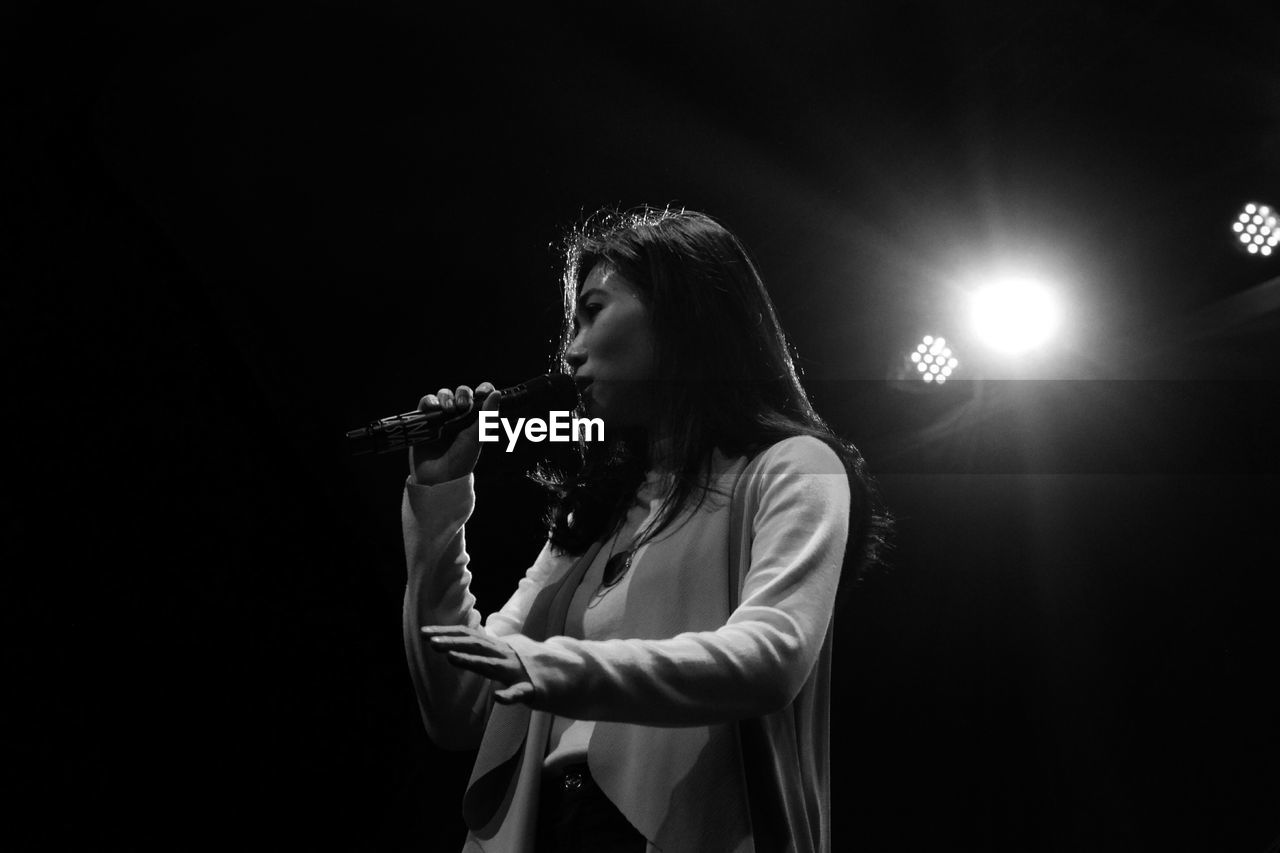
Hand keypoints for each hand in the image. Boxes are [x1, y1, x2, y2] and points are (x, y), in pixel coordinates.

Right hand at [409, 382, 500, 484]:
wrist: (438, 478)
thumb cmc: (461, 461)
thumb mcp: (477, 438)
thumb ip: (487, 416)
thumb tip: (498, 392)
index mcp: (475, 419)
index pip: (481, 397)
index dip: (482, 389)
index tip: (482, 392)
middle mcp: (459, 416)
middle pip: (461, 392)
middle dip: (462, 394)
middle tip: (462, 406)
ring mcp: (441, 417)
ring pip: (444, 395)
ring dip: (446, 397)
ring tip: (448, 410)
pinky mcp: (424, 420)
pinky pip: (426, 402)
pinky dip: (429, 401)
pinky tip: (433, 408)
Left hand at [422, 625, 536, 704]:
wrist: (571, 672)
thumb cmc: (532, 665)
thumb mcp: (506, 653)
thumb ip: (487, 648)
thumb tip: (466, 640)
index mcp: (498, 648)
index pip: (469, 636)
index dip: (447, 634)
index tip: (425, 633)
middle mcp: (506, 655)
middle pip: (476, 645)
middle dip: (452, 643)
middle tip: (430, 642)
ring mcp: (518, 671)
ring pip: (492, 665)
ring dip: (471, 661)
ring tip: (450, 659)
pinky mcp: (533, 689)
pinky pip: (519, 693)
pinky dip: (508, 695)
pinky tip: (497, 699)